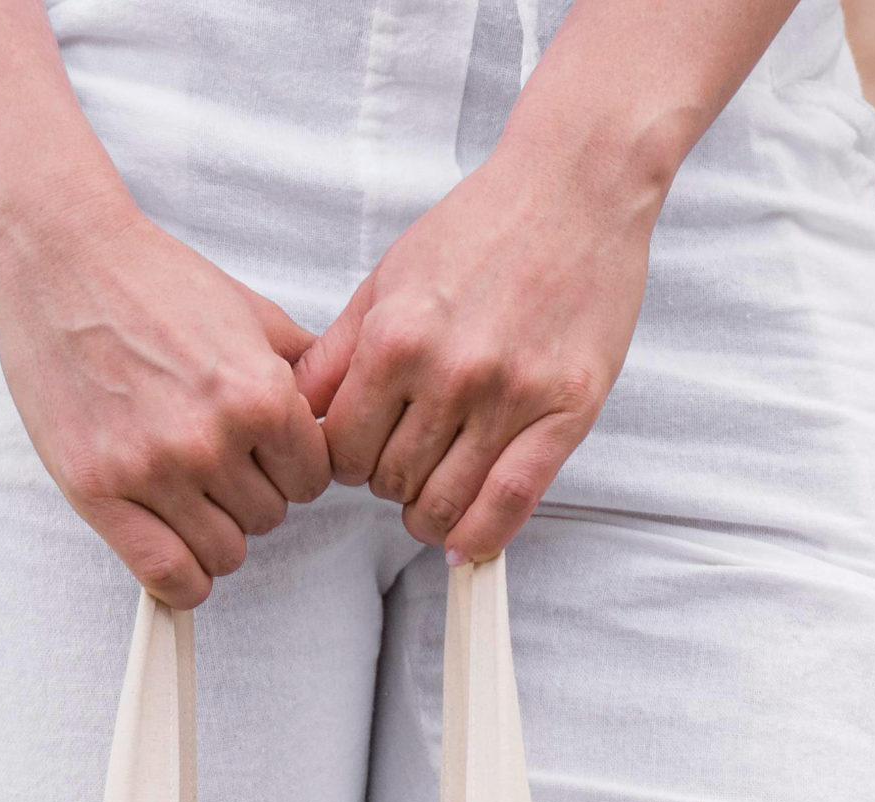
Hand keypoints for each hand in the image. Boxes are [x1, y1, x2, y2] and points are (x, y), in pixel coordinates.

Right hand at [0, 191, 332, 605]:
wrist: (61, 258)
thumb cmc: (152, 279)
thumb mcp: (247, 310)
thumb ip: (298, 368)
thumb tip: (336, 412)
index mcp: (259, 395)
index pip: (312, 482)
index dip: (291, 470)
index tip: (264, 456)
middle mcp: (210, 440)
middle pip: (270, 520)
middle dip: (251, 495)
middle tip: (215, 462)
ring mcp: (153, 470)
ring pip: (225, 553)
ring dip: (214, 532)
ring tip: (188, 491)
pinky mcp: (100, 491)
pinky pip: (167, 576)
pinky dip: (181, 577)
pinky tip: (175, 546)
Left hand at [297, 141, 656, 560]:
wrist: (576, 186)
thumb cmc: (482, 226)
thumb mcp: (388, 277)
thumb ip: (339, 354)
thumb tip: (298, 417)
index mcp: (397, 338)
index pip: (343, 451)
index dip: (346, 463)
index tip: (363, 453)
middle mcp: (450, 371)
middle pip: (390, 482)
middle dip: (389, 483)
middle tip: (407, 461)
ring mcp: (510, 396)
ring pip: (444, 504)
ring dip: (431, 513)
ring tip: (435, 493)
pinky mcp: (564, 411)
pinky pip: (510, 503)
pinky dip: (481, 538)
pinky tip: (467, 542)